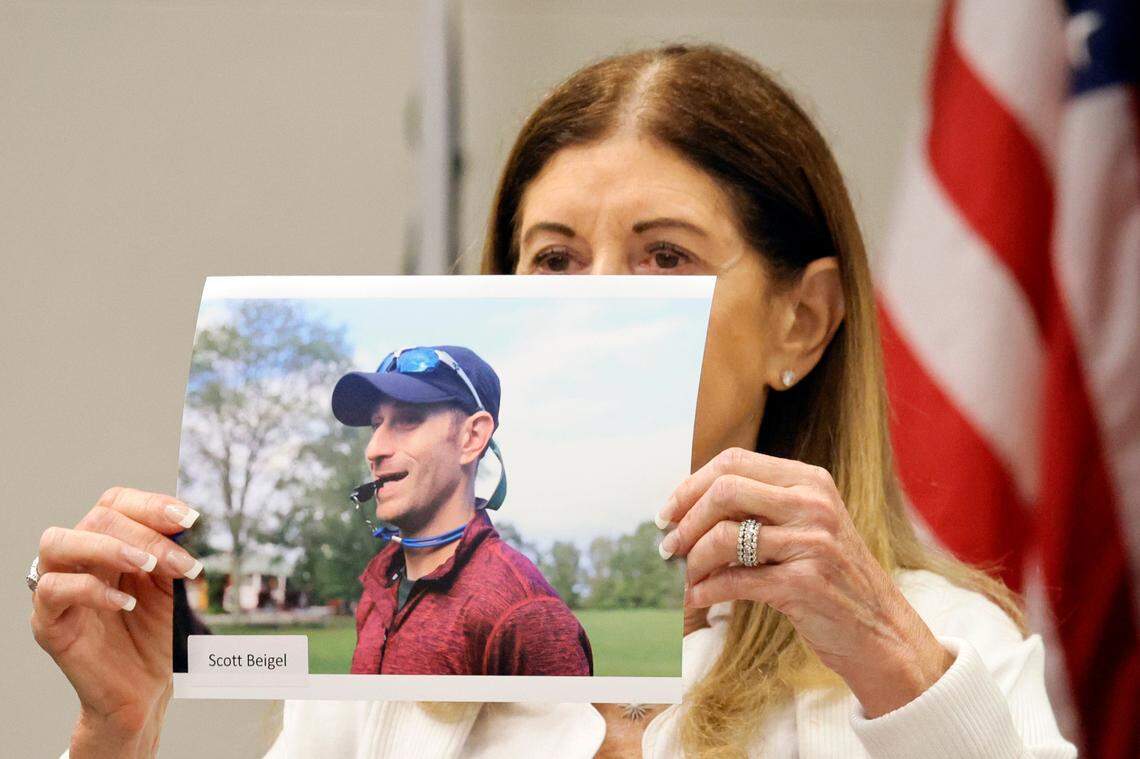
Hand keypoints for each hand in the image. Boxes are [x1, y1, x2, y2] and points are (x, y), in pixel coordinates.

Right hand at [29, 487, 202, 756]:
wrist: (146, 690)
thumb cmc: (157, 635)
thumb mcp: (172, 586)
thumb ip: (172, 554)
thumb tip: (185, 522)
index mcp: (108, 543)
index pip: (116, 503)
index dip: (151, 504)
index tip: (189, 518)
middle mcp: (78, 559)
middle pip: (97, 517)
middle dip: (146, 533)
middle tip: (181, 561)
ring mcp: (58, 589)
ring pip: (57, 542)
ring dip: (109, 547)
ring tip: (148, 567)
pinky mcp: (49, 622)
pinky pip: (53, 590)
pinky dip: (92, 590)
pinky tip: (125, 603)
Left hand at [657, 448, 952, 716]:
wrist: (883, 633)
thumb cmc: (833, 579)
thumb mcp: (806, 527)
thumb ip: (761, 507)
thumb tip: (689, 504)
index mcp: (810, 480)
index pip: (732, 462)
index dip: (690, 485)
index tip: (668, 513)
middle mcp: (814, 504)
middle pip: (724, 490)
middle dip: (685, 520)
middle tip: (668, 547)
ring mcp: (813, 542)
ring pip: (725, 536)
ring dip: (693, 560)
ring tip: (683, 577)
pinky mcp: (806, 584)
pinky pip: (735, 580)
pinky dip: (707, 591)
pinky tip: (697, 600)